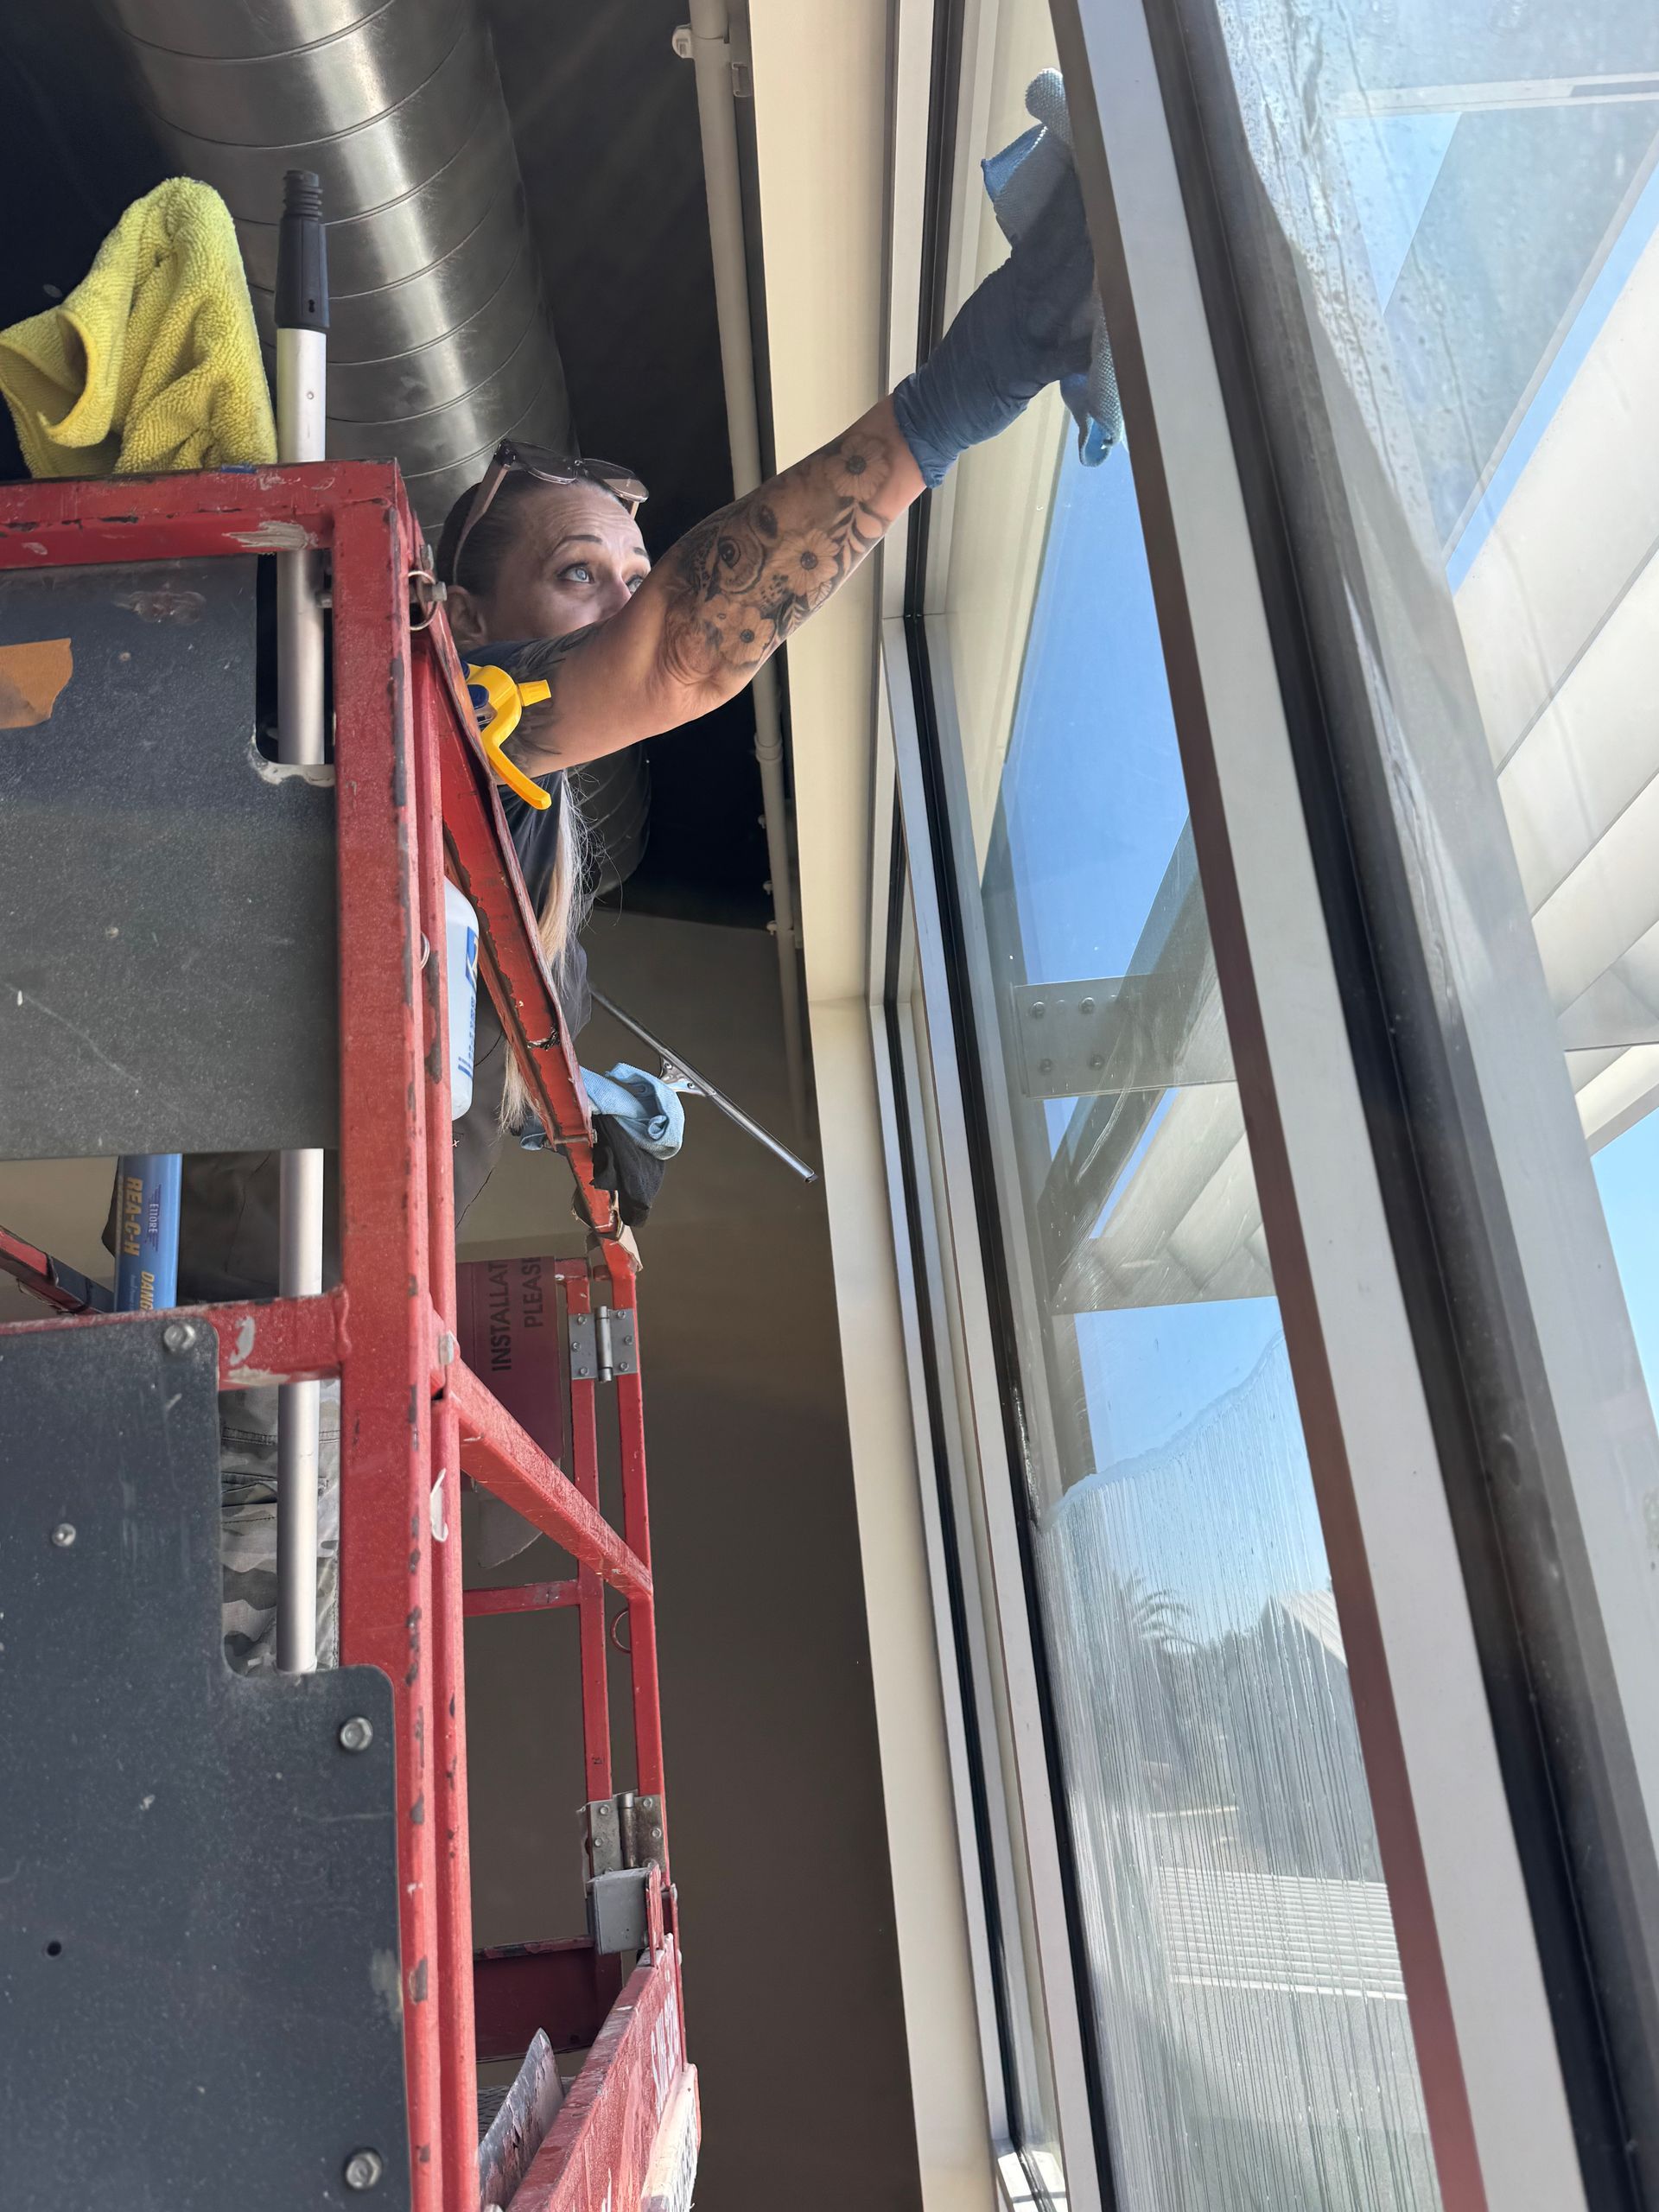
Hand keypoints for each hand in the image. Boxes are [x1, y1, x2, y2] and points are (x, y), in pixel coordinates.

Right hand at [892, 167, 1096, 488]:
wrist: (937, 405)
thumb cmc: (971, 359)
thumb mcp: (994, 305)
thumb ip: (1023, 278)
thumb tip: (1052, 245)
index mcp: (1009, 282)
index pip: (1040, 231)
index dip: (1065, 201)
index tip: (1089, 169)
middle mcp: (1015, 301)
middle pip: (1052, 253)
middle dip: (1082, 222)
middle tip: (1112, 186)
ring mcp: (1020, 335)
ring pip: (1058, 295)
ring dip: (1086, 269)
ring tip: (1116, 241)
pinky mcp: (1024, 373)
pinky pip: (1060, 358)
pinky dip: (1083, 347)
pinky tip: (1112, 334)